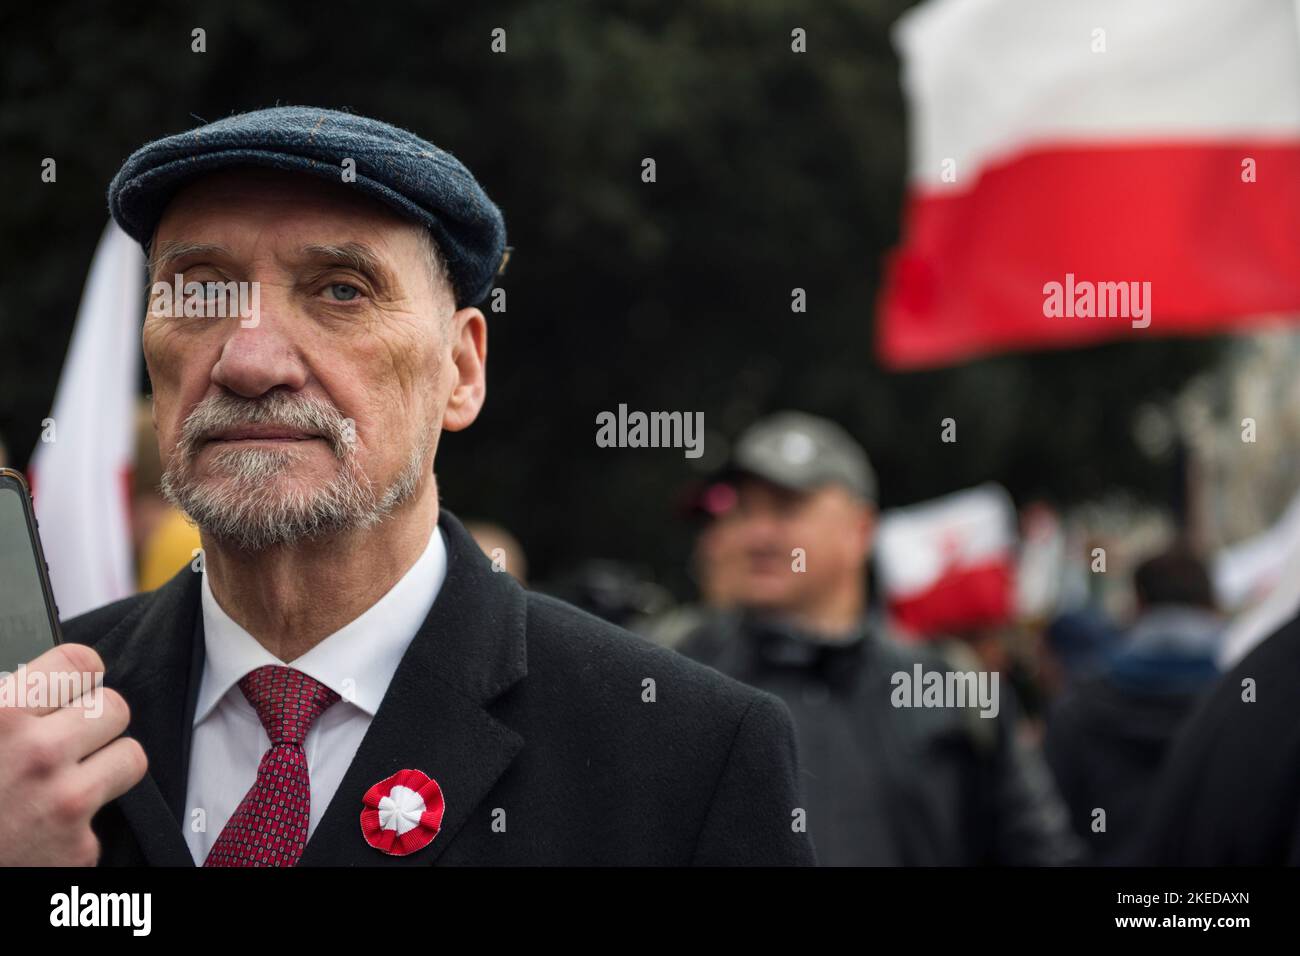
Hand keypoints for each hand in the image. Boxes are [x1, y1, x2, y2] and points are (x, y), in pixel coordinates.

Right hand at [0, 643, 146, 865]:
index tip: (73, 685)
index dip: (79, 674)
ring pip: (129, 757)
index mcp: (0, 716)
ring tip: (67, 779)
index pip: (79, 663)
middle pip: (114, 707)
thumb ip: (1, 702)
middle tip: (66, 740)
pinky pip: (104, 819)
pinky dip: (78, 824)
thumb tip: (26, 678)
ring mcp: (64, 803)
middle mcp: (38, 755)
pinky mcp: (78, 849)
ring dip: (103, 767)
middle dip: (92, 722)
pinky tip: (44, 828)